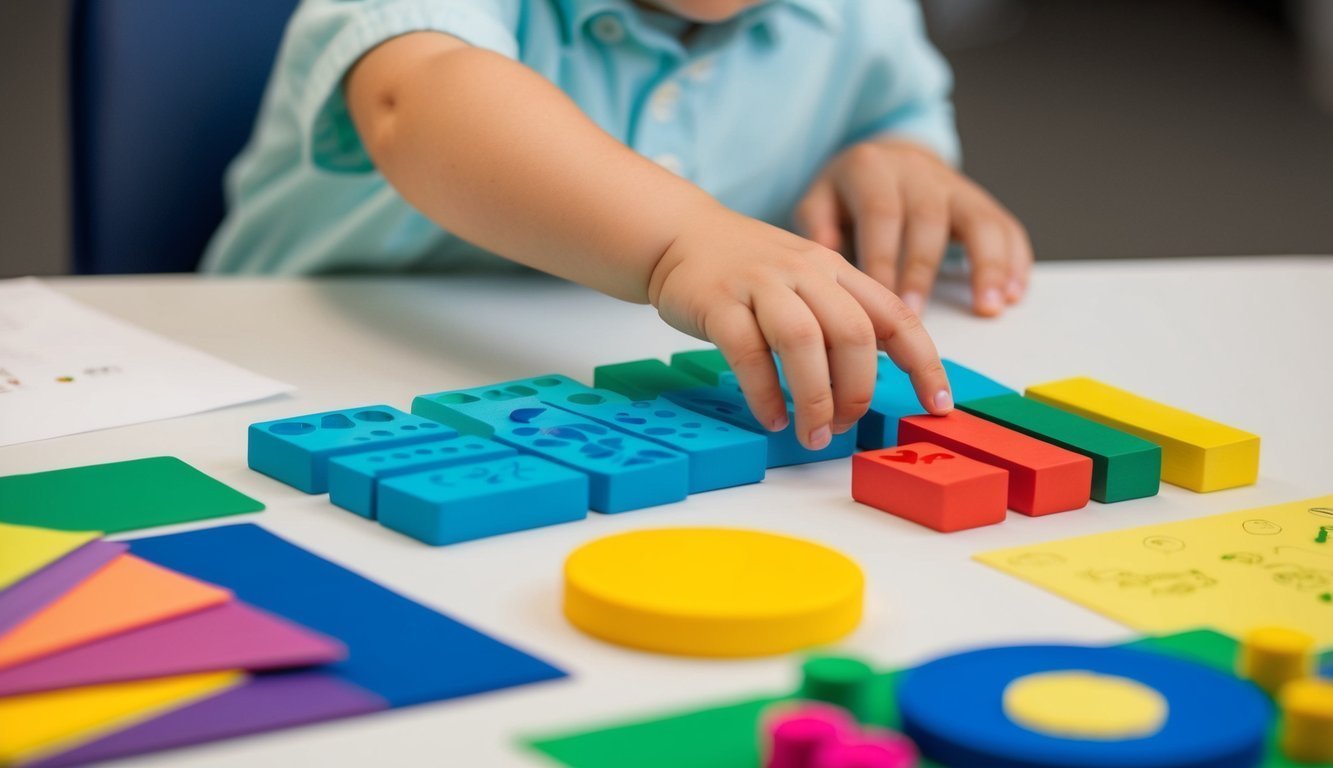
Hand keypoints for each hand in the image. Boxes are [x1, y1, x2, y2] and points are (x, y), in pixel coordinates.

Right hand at [647, 206, 952, 450]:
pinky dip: (763, 392)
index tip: (936, 404)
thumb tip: (871, 376)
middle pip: (852, 333)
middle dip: (857, 391)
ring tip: (811, 434)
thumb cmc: (747, 271)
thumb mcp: (805, 280)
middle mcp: (805, 272)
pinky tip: (770, 417)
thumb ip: (838, 316)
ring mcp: (760, 284)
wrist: (679, 234)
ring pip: (803, 342)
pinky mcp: (718, 302)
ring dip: (813, 398)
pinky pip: (748, 351)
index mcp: (835, 269)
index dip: (923, 362)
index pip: (895, 315)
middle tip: (844, 426)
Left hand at [794, 139, 1032, 316]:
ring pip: (979, 219)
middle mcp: (917, 171)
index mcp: (871, 168)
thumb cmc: (846, 196)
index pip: (881, 213)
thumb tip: (824, 250)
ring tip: (988, 307)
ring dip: (988, 265)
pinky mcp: (980, 201)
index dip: (884, 258)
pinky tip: (1013, 294)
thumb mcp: (818, 199)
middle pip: (928, 218)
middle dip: (923, 270)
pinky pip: (1005, 226)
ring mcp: (953, 185)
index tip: (881, 301)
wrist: (884, 160)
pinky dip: (1014, 260)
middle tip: (916, 317)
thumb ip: (816, 224)